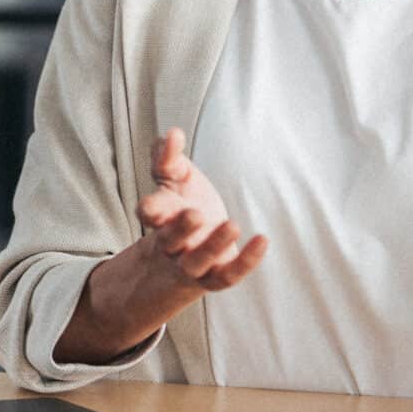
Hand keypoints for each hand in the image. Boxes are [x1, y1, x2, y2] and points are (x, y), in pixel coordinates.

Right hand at [57, 131, 268, 364]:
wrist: (180, 256)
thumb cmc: (178, 209)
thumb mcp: (172, 180)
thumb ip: (167, 158)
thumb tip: (171, 135)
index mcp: (160, 218)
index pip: (151, 210)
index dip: (154, 201)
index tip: (168, 174)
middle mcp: (172, 243)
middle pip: (169, 238)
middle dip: (179, 228)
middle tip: (194, 214)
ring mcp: (192, 263)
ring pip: (197, 261)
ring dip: (212, 245)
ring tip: (232, 225)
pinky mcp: (214, 277)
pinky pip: (227, 276)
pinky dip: (245, 262)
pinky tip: (262, 241)